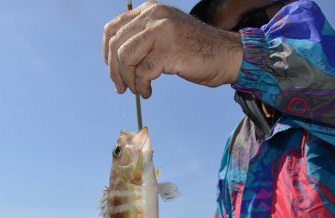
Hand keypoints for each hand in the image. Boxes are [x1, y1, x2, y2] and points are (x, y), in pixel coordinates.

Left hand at [103, 1, 242, 98]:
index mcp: (150, 9)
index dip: (106, 52)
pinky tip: (148, 92)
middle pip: (116, 45)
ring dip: (128, 80)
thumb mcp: (165, 33)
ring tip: (137, 89)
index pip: (113, 28)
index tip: (111, 69)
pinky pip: (142, 73)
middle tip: (120, 87)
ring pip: (126, 58)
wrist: (227, 55)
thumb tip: (114, 59)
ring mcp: (162, 31)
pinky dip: (142, 86)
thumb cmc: (196, 50)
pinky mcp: (169, 50)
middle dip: (114, 71)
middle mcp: (154, 15)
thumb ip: (143, 37)